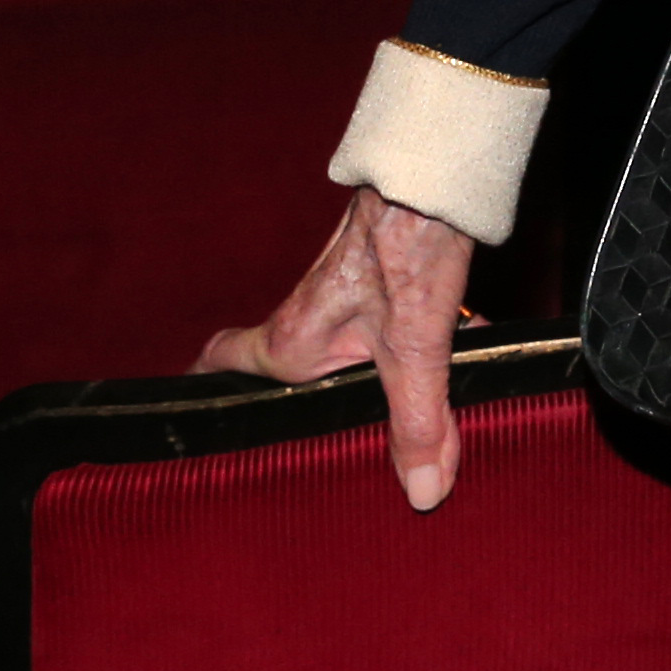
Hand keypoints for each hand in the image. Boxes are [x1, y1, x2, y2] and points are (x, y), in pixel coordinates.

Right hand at [200, 184, 480, 506]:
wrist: (439, 179)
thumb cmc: (405, 249)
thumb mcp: (417, 350)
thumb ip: (420, 422)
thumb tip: (423, 491)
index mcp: (287, 344)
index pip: (216, 364)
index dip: (206, 393)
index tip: (206, 432)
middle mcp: (303, 321)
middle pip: (282, 373)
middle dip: (309, 411)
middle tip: (326, 452)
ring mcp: (340, 299)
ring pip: (343, 352)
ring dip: (379, 380)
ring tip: (411, 423)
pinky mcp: (379, 282)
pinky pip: (386, 329)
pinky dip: (417, 349)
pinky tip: (464, 364)